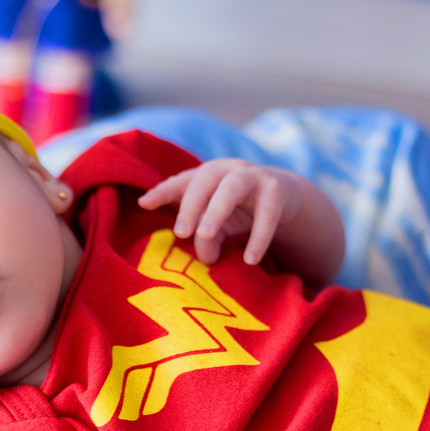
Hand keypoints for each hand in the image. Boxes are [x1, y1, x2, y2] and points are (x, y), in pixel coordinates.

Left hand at [138, 159, 308, 267]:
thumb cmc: (239, 208)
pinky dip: (258, 237)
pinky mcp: (277, 191)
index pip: (182, 181)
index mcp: (207, 175)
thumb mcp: (216, 220)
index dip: (163, 191)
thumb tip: (203, 260)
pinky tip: (250, 260)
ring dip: (216, 211)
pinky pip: (266, 214)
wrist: (284, 197)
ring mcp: (253, 177)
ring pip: (231, 188)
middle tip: (180, 232)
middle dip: (190, 205)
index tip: (145, 204)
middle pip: (204, 180)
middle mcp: (227, 170)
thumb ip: (202, 234)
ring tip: (205, 236)